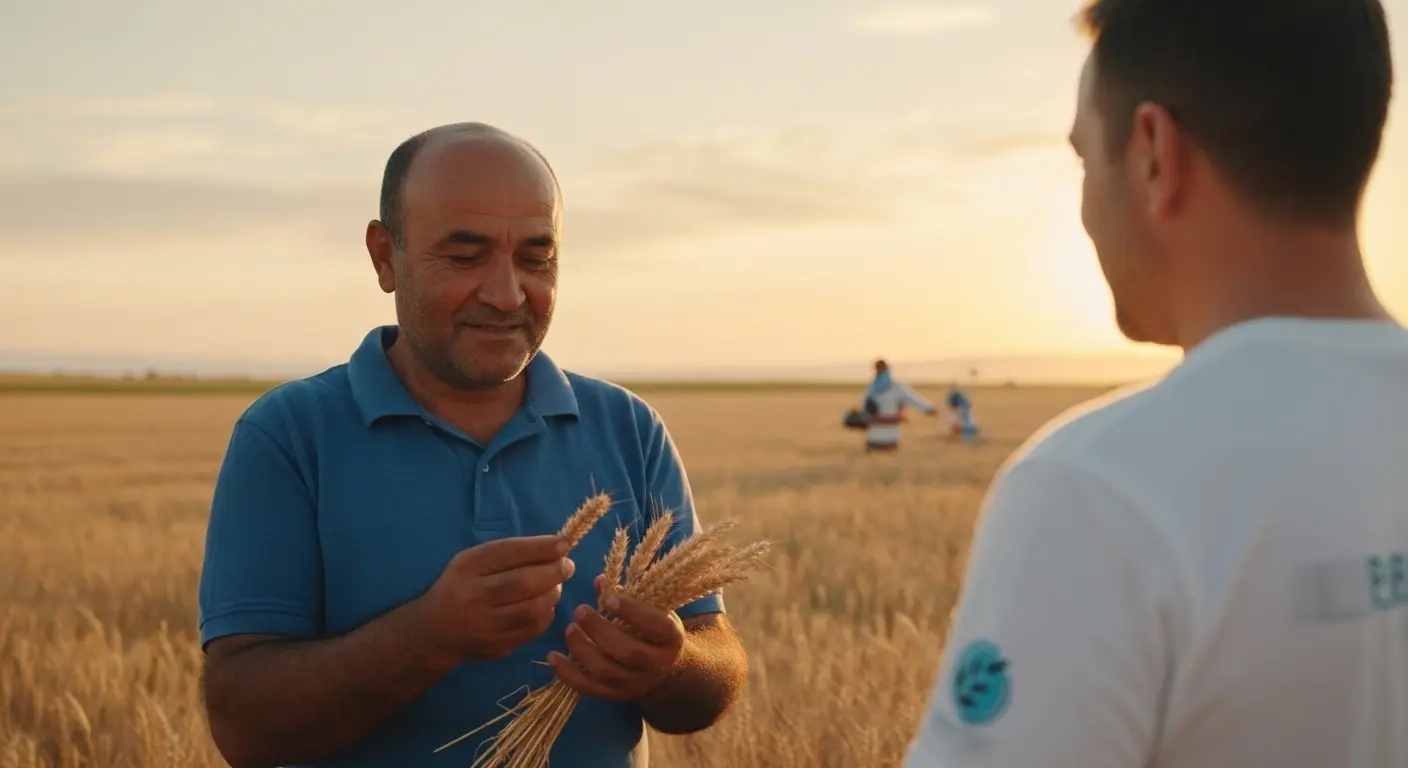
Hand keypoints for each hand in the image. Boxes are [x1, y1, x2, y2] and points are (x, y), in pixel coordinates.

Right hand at [417, 535, 574, 663]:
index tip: (564, 544)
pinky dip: (545, 614)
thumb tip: (557, 549)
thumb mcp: (473, 562)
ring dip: (552, 595)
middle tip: (567, 566)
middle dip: (553, 572)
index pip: (508, 553)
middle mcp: (473, 596)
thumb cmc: (462, 586)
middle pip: (522, 583)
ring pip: (531, 610)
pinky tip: (544, 605)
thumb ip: (509, 554)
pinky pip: (531, 630)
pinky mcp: (495, 647)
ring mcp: (484, 626)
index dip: (540, 548)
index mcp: (466, 568)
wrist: (434, 631)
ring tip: (556, 586)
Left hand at [547, 592, 685, 701]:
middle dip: (599, 630)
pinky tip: (553, 656)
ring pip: (605, 671)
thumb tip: (600, 581)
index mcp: (671, 637)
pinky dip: (568, 674)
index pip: (655, 625)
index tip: (609, 598)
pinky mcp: (616, 695)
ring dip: (582, 649)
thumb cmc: (655, 630)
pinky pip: (589, 688)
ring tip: (570, 629)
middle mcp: (656, 664)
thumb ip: (629, 594)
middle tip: (580, 611)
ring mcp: (636, 683)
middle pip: (626, 651)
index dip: (632, 611)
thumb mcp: (653, 609)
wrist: (667, 670)